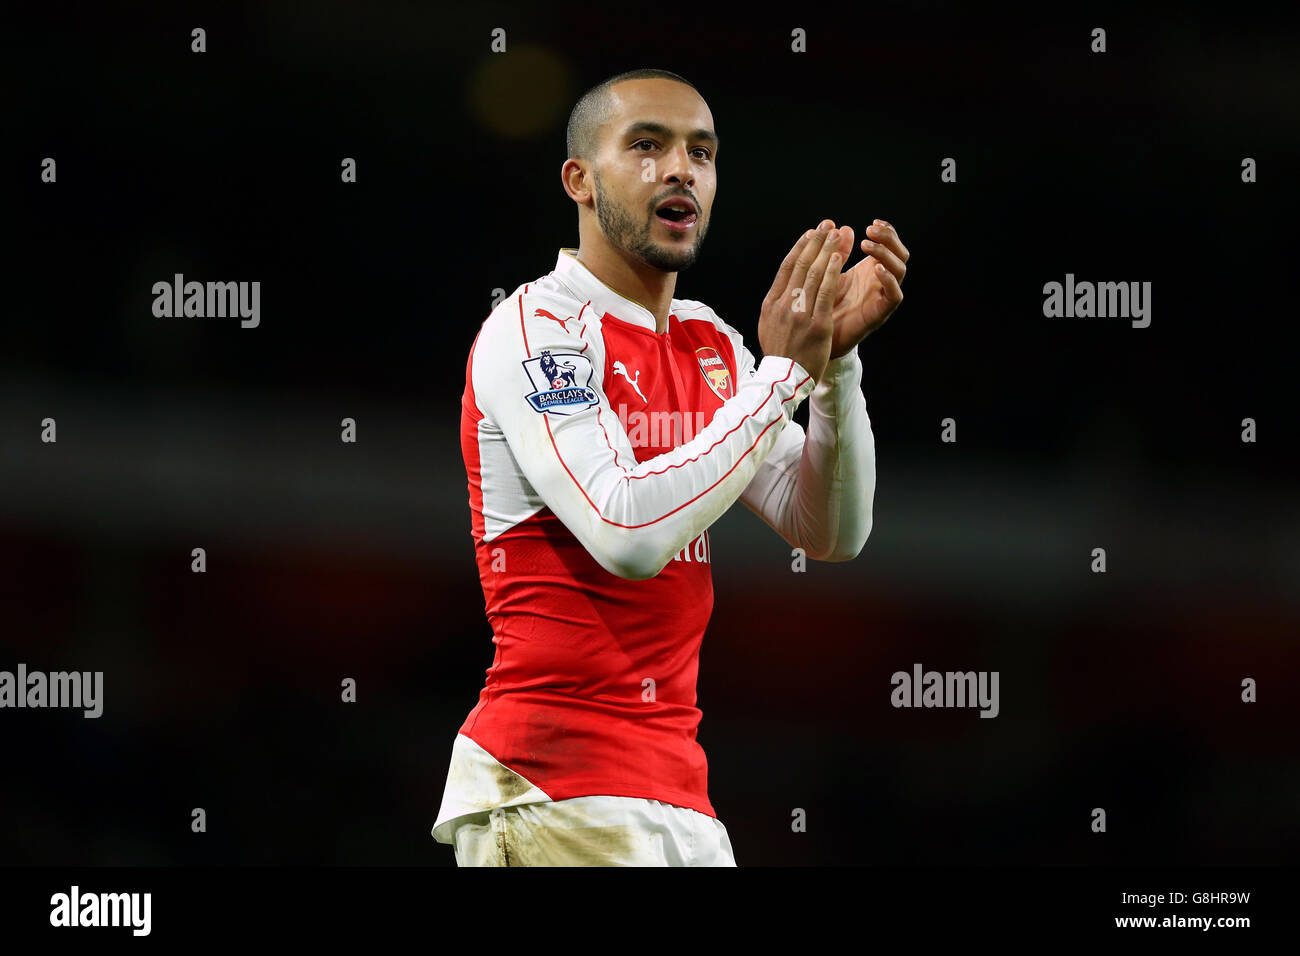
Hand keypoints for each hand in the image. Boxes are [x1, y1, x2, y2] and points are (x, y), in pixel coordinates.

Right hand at [758, 225, 844, 382]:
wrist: (784, 380)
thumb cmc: (780, 353)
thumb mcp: (768, 325)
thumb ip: (776, 304)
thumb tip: (783, 285)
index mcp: (771, 303)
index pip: (786, 268)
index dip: (799, 247)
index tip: (810, 233)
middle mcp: (783, 305)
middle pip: (800, 266)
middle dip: (815, 242)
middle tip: (826, 225)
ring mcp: (799, 314)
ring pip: (813, 275)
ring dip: (826, 251)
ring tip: (836, 234)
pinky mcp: (816, 324)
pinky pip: (825, 293)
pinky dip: (832, 273)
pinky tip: (839, 258)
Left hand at [815, 218, 908, 358]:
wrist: (816, 338)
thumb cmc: (822, 305)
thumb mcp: (828, 273)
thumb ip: (836, 252)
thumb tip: (841, 227)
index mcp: (871, 269)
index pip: (890, 244)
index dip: (886, 231)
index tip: (872, 223)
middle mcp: (880, 281)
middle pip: (900, 253)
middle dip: (889, 238)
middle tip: (870, 230)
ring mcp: (882, 296)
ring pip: (900, 270)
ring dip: (886, 254)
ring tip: (867, 246)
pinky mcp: (879, 313)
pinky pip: (894, 295)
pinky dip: (889, 280)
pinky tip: (876, 268)